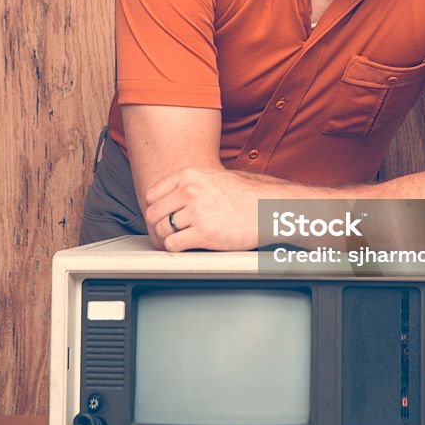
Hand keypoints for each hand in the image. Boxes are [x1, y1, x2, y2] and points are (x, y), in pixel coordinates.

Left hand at [144, 166, 263, 251]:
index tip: (161, 216)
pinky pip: (174, 244)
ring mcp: (196, 212)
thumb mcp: (217, 177)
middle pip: (153, 214)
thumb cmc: (250, 195)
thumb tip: (173, 196)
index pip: (153, 194)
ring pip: (162, 230)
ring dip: (167, 239)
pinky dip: (176, 249)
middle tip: (166, 233)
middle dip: (159, 226)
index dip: (156, 208)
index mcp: (190, 175)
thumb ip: (193, 184)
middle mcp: (190, 191)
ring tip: (177, 241)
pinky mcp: (204, 233)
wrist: (271, 207)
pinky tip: (186, 247)